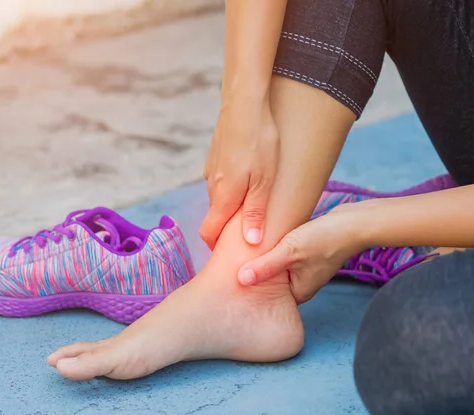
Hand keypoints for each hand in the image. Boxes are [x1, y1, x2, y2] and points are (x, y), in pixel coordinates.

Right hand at [200, 99, 278, 249]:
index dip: (217, 246)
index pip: (209, 233)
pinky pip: (222, 179)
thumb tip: (252, 242)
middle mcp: (213, 186)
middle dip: (228, 226)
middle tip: (252, 228)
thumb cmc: (259, 142)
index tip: (231, 252)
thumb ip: (256, 213)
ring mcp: (212, 170)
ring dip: (233, 203)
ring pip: (220, 196)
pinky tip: (251, 174)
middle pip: (215, 216)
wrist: (244, 103)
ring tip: (257, 199)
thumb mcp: (264, 181)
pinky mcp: (216, 156)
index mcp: (224, 197)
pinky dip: (232, 184)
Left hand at [237, 204, 364, 302]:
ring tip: (244, 252)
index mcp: (299, 292)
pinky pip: (287, 257)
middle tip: (233, 266)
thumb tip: (241, 280)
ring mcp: (308, 269)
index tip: (231, 282)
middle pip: (273, 283)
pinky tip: (265, 240)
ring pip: (279, 268)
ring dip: (266, 260)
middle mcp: (303, 283)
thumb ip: (266, 266)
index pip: (269, 298)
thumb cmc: (325, 239)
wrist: (354, 223)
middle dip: (257, 274)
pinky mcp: (310, 254)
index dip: (251, 290)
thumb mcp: (290, 252)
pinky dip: (277, 251)